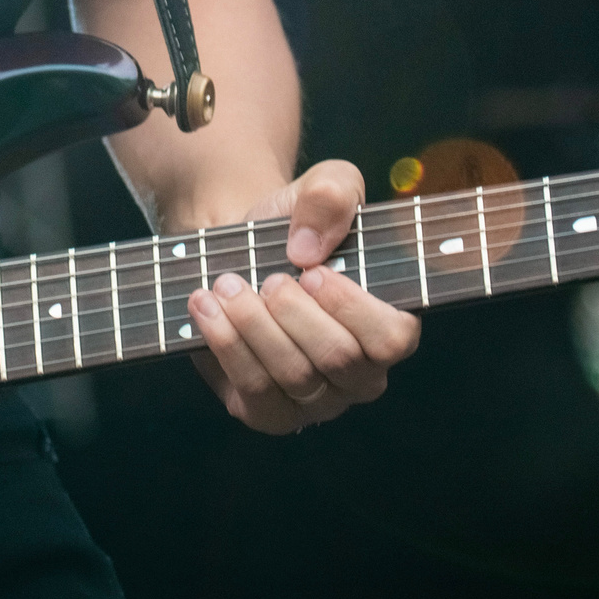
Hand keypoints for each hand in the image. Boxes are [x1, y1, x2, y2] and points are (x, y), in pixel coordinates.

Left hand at [180, 159, 420, 433]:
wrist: (239, 249)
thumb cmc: (296, 225)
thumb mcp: (324, 185)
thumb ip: (334, 194)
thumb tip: (308, 248)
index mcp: (389, 327)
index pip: (392, 339)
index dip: (353, 309)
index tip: (314, 273)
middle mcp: (361, 375)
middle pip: (338, 360)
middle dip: (295, 315)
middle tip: (269, 278)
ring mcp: (316, 401)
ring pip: (293, 378)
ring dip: (255, 326)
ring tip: (227, 285)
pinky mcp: (269, 413)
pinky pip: (254, 394)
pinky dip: (227, 347)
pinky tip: (206, 307)